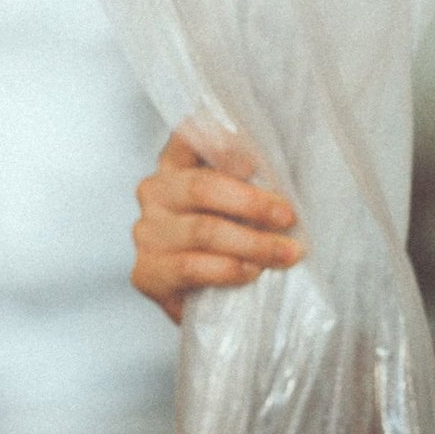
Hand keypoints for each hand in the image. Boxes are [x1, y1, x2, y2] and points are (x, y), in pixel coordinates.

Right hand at [132, 130, 302, 324]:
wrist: (213, 297)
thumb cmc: (233, 235)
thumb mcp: (243, 201)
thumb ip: (254, 181)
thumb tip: (287, 177)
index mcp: (177, 162)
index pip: (189, 136)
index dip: (220, 144)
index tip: (253, 162)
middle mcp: (156, 191)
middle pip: (202, 187)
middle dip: (252, 203)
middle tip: (287, 217)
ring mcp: (147, 231)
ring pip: (202, 230)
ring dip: (252, 243)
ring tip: (285, 253)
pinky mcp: (147, 272)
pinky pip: (190, 267)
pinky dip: (227, 269)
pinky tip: (251, 271)